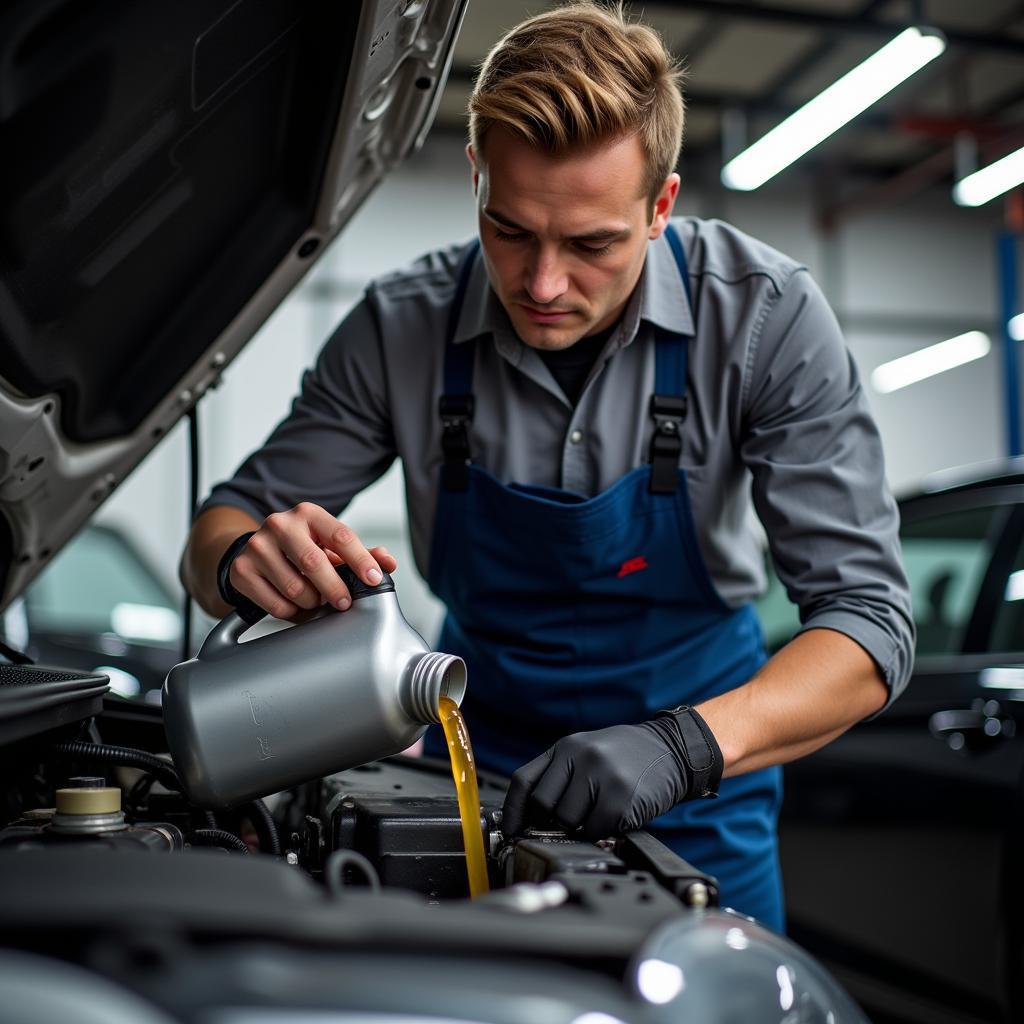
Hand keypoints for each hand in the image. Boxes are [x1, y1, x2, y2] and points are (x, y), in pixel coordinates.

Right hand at [227, 502, 397, 620]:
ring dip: (312, 602)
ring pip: (295, 588)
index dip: (361, 560)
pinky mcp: (241, 571)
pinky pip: (276, 604)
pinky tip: (294, 603)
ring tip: (315, 599)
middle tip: (344, 602)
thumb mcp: (330, 544)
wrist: (254, 549)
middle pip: (314, 563)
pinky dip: (292, 611)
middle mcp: (279, 524)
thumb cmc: (301, 547)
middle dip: (335, 588)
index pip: (341, 536)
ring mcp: (257, 547)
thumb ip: (361, 553)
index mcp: (307, 514)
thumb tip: (388, 562)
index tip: (374, 579)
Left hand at [501, 707, 722, 841]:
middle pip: (545, 805)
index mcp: (566, 747)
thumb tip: (532, 816)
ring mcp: (600, 776)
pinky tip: (616, 817)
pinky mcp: (620, 797)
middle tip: (571, 821)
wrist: (672, 749)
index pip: (524, 781)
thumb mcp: (588, 751)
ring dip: (581, 827)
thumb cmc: (627, 755)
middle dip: (554, 820)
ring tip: (600, 813)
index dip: (513, 812)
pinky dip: (602, 832)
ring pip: (569, 821)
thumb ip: (561, 775)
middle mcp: (580, 757)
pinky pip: (596, 829)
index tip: (512, 831)